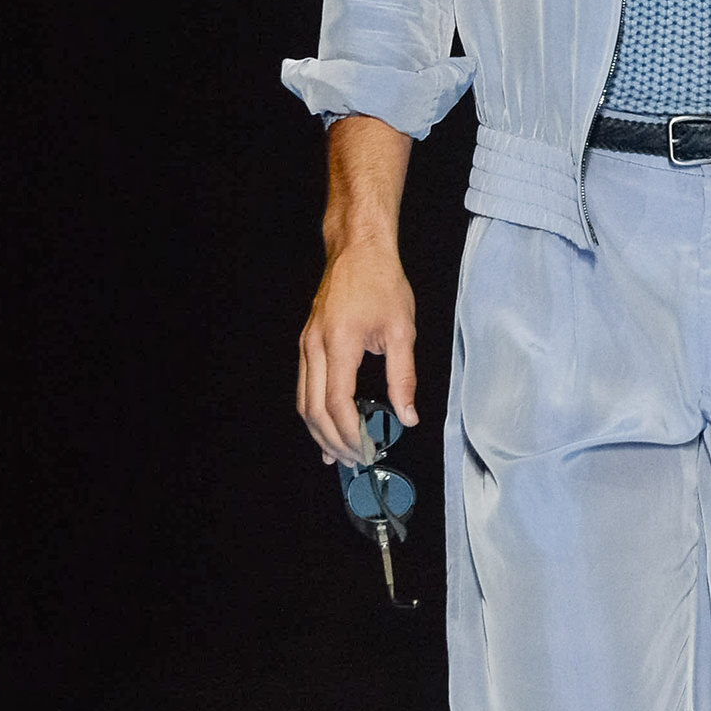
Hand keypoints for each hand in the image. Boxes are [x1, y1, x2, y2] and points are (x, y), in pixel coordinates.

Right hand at [296, 237, 417, 465]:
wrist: (358, 250)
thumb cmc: (382, 283)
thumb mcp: (402, 330)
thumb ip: (403, 377)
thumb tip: (407, 417)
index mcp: (340, 344)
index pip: (337, 403)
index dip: (349, 433)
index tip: (365, 450)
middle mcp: (315, 347)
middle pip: (313, 409)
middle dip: (333, 440)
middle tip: (354, 460)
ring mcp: (306, 345)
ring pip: (303, 401)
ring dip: (320, 431)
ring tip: (339, 453)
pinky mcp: (306, 342)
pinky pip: (304, 386)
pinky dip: (314, 412)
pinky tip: (326, 427)